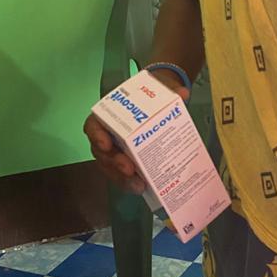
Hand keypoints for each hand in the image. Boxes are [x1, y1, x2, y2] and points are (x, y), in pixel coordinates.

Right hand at [84, 71, 189, 193]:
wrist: (159, 104)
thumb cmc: (152, 96)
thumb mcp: (160, 89)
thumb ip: (170, 90)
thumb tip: (183, 93)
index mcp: (108, 115)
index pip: (94, 125)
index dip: (96, 135)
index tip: (106, 144)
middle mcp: (107, 135)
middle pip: (102, 152)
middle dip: (114, 162)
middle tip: (129, 169)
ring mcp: (114, 151)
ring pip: (110, 168)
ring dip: (122, 178)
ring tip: (138, 185)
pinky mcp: (125, 163)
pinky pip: (122, 176)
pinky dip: (130, 183)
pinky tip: (142, 188)